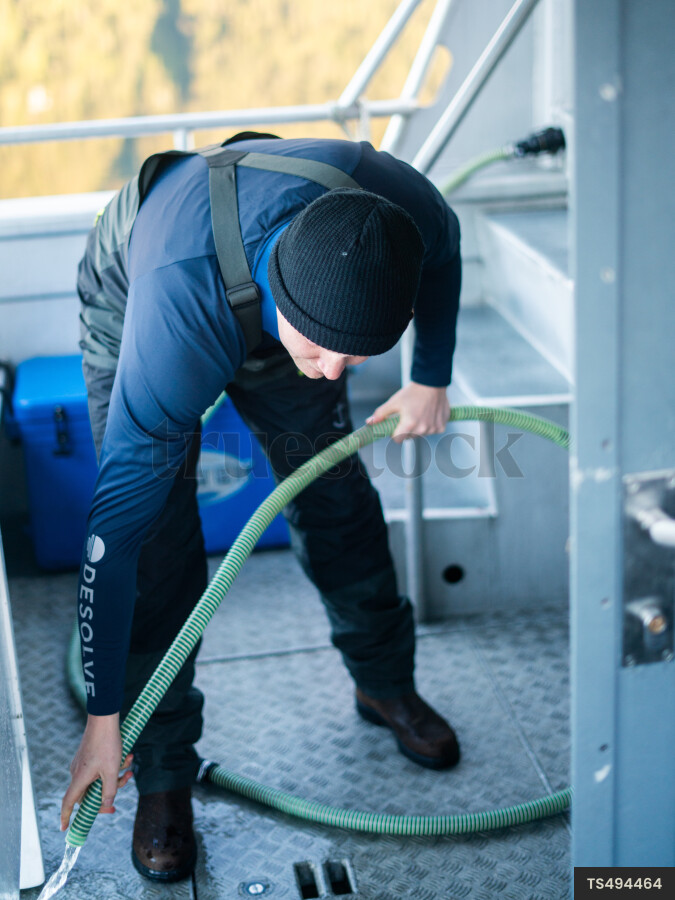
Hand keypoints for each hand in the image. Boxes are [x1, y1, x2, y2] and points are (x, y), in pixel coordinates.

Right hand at [60, 713, 132, 830]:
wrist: (105, 718)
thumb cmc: (107, 744)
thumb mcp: (111, 771)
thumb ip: (109, 790)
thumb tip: (107, 803)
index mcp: (80, 779)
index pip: (68, 803)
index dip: (66, 817)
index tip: (64, 829)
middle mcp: (78, 773)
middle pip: (89, 794)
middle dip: (107, 794)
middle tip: (120, 798)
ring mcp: (83, 764)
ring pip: (98, 780)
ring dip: (115, 777)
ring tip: (130, 768)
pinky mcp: (89, 756)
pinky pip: (101, 769)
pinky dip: (113, 767)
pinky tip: (128, 757)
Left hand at [366, 382, 449, 442]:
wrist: (432, 383)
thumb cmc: (412, 392)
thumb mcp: (394, 402)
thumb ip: (381, 414)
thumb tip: (369, 422)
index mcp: (409, 424)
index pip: (397, 440)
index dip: (395, 433)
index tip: (396, 425)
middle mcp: (422, 429)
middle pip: (409, 437)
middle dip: (406, 429)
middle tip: (408, 415)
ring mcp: (433, 429)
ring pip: (421, 434)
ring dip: (419, 427)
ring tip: (420, 412)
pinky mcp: (441, 427)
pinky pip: (432, 430)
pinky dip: (430, 425)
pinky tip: (429, 414)